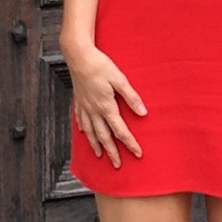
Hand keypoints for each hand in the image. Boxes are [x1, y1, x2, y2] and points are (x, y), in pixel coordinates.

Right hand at [67, 44, 146, 166]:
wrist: (79, 56)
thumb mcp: (120, 79)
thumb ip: (131, 97)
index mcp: (106, 107)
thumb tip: (143, 113)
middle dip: (112, 152)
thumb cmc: (100, 66)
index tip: (137, 153)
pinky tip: (85, 133)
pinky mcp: (79, 101)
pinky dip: (84, 130)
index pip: (120, 131)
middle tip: (117, 165)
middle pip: (104, 137)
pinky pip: (81, 120)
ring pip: (91, 132)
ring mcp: (84, 107)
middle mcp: (94, 110)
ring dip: (97, 145)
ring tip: (100, 155)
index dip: (130, 143)